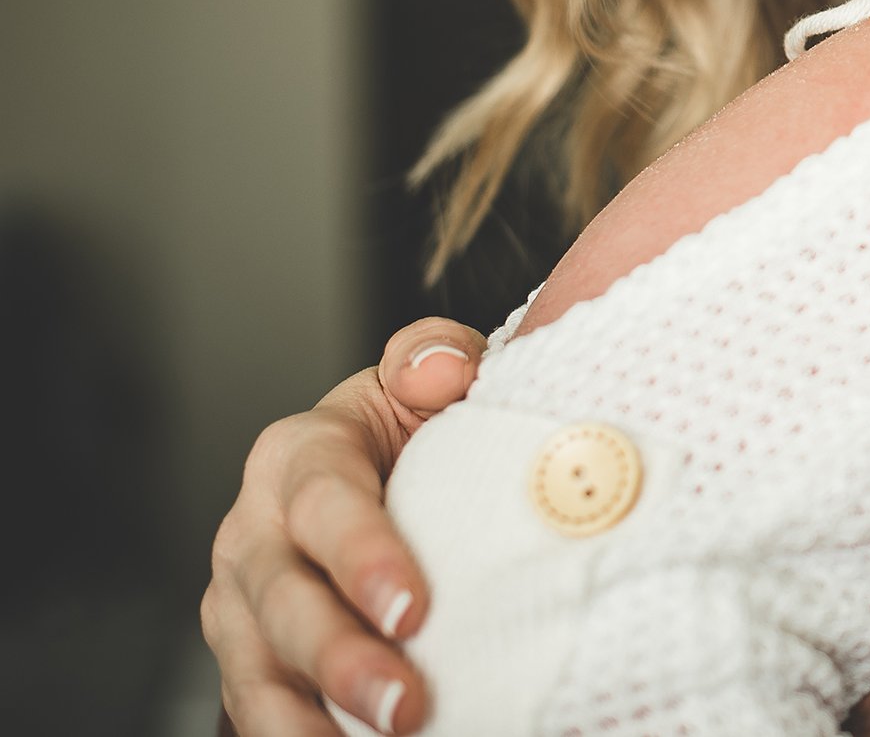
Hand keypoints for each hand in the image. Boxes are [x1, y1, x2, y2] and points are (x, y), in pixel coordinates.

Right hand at [204, 318, 482, 734]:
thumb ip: (436, 356)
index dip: (364, 555)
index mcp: (297, 454)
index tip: (415, 606)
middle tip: (407, 704)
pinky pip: (257, 709)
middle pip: (283, 602)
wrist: (388, 468)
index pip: (323, 503)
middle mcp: (252, 532)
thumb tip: (441, 369)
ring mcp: (241, 604)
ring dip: (312, 719)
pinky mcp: (249, 659)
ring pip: (258, 669)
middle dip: (341, 658)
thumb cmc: (416, 426)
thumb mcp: (428, 374)